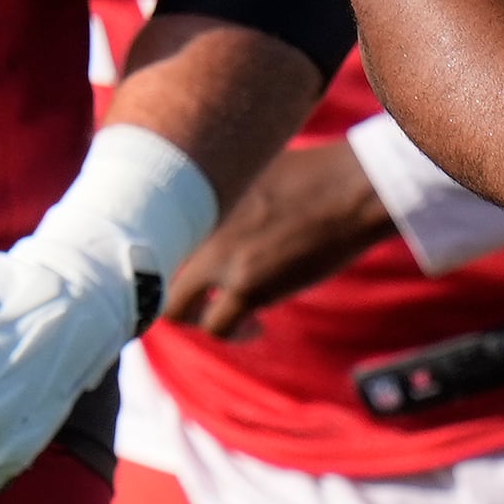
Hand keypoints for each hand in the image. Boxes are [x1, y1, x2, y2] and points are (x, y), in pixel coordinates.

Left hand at [164, 140, 393, 338]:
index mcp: (197, 201)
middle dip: (169, 296)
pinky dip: (235, 333)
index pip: (152, 238)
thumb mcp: (256, 171)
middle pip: (154, 277)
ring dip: (201, 320)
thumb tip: (222, 210)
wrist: (352, 190)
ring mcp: (221, 261)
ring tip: (235, 321)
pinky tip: (256, 327)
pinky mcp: (249, 288)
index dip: (155, 262)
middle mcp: (200, 231)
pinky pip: (221, 326)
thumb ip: (228, 196)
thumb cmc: (317, 175)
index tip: (175, 274)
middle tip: (197, 305)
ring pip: (179, 311)